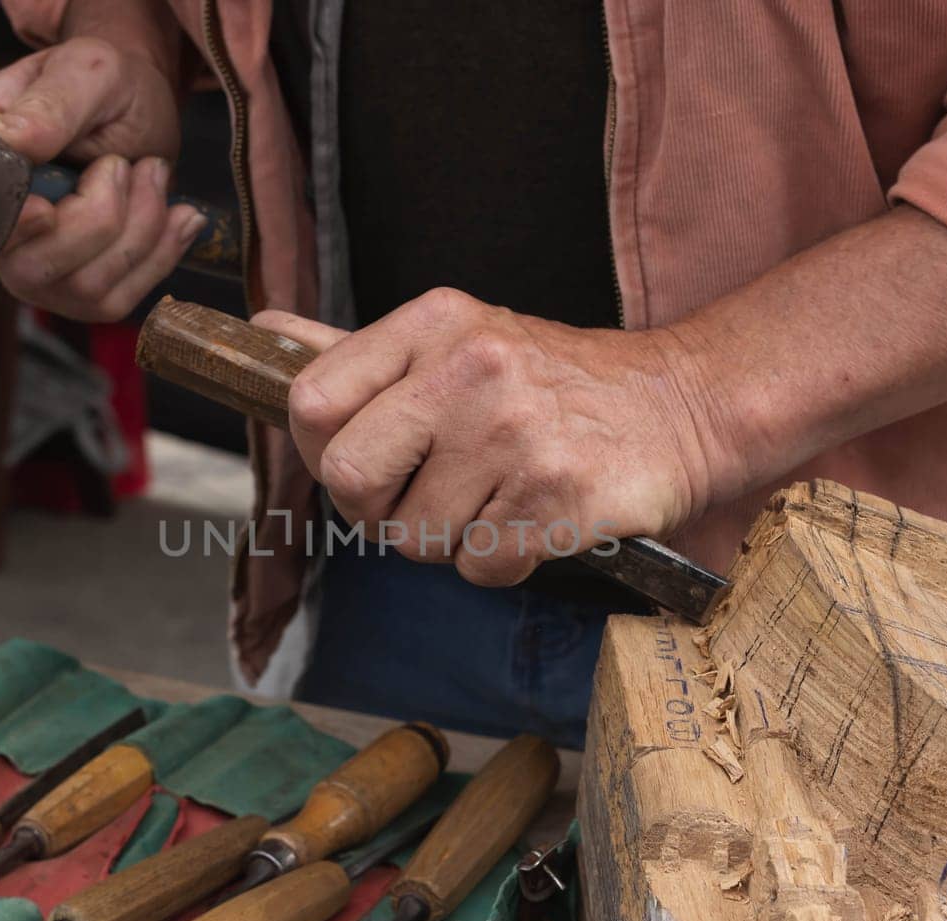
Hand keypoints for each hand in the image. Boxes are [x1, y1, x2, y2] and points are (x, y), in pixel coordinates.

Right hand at [0, 37, 206, 321]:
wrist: (143, 106)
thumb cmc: (102, 84)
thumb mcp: (84, 73)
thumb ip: (47, 108)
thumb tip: (6, 142)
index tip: (44, 209)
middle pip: (30, 268)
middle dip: (100, 217)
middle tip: (121, 162)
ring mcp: (32, 267)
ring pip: (83, 288)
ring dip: (140, 228)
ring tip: (150, 173)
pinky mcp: (78, 292)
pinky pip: (117, 301)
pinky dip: (160, 255)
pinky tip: (175, 216)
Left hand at [254, 289, 729, 586]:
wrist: (682, 408)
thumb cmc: (554, 382)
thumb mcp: (458, 339)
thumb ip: (360, 351)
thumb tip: (263, 333)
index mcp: (434, 324)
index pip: (311, 400)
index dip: (320, 451)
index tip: (363, 464)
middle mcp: (470, 371)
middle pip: (346, 479)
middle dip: (374, 511)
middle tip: (420, 500)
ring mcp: (515, 437)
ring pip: (413, 541)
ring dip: (447, 540)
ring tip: (497, 498)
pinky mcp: (555, 501)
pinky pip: (479, 570)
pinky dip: (502, 563)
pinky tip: (534, 520)